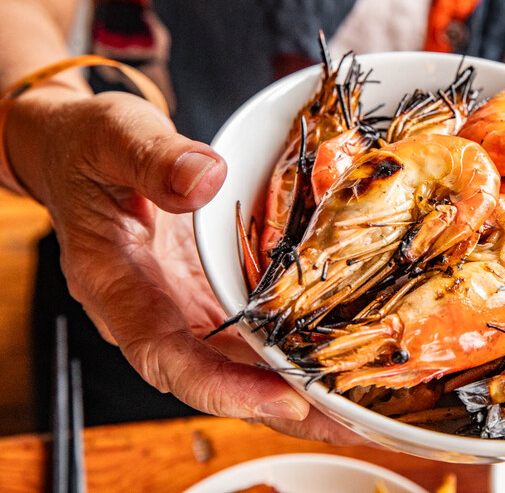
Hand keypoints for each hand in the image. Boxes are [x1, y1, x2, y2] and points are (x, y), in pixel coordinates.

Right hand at [6, 88, 361, 443]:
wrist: (88, 151)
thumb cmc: (90, 146)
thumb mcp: (114, 138)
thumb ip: (153, 159)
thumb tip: (205, 178)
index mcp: (117, 285)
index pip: (166, 356)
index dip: (222, 387)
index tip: (284, 398)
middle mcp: (154, 311)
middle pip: (217, 378)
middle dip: (281, 408)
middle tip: (348, 424)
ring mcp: (185, 306)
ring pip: (241, 363)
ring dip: (298, 388)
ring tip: (359, 408)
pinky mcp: (210, 294)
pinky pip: (251, 332)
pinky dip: (293, 349)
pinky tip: (340, 356)